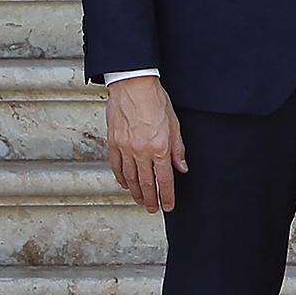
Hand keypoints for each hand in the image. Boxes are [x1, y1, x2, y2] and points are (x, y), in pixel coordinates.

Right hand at [105, 75, 188, 211]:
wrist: (133, 85)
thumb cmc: (155, 101)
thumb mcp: (174, 125)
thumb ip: (178, 149)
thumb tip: (182, 168)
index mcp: (160, 147)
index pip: (165, 179)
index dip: (167, 195)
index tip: (168, 205)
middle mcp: (141, 151)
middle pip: (146, 183)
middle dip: (151, 199)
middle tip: (153, 209)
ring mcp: (125, 148)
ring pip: (130, 178)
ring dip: (136, 192)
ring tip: (141, 201)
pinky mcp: (114, 143)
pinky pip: (117, 166)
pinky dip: (121, 178)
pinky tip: (126, 184)